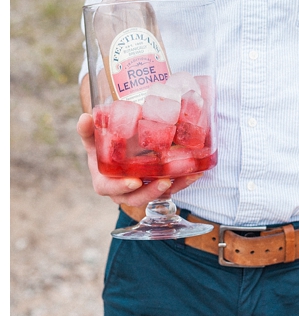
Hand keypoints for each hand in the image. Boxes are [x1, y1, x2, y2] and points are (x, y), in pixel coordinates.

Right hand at [76, 113, 200, 206]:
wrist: (120, 155)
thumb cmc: (106, 151)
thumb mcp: (95, 142)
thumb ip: (89, 132)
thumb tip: (85, 117)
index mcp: (105, 181)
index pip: (109, 189)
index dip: (120, 187)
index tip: (133, 182)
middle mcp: (124, 191)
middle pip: (136, 198)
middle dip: (150, 192)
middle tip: (164, 182)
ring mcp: (143, 191)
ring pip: (157, 195)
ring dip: (173, 188)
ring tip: (185, 176)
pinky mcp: (159, 189)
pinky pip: (173, 189)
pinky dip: (184, 182)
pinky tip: (195, 173)